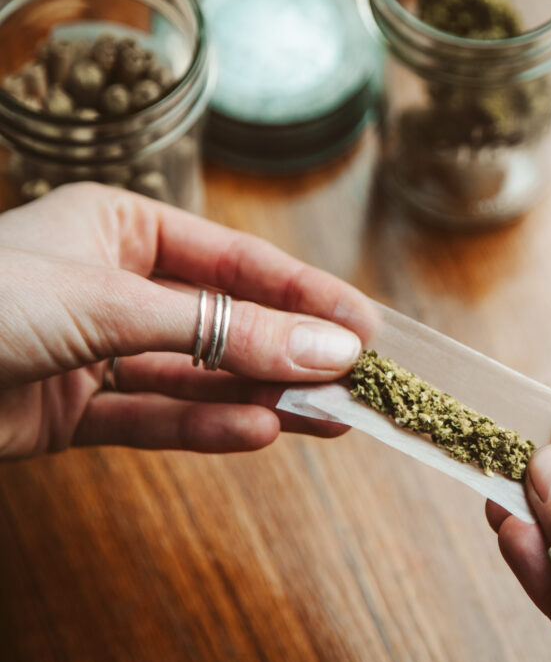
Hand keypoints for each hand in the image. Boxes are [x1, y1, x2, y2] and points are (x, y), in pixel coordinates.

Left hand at [0, 183, 376, 458]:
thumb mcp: (113, 304)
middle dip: (291, 353)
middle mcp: (116, 285)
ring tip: (328, 417)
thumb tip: (329, 349)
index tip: (366, 328)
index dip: (307, 295)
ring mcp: (97, 351)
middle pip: (227, 323)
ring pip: (199, 377)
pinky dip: (206, 429)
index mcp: (122, 228)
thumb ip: (224, 332)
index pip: (239, 263)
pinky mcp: (73, 411)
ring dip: (261, 397)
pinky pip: (156, 419)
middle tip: (358, 382)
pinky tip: (260, 433)